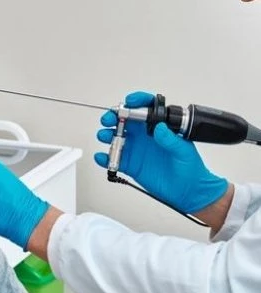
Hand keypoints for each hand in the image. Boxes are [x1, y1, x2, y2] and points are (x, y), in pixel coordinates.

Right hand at [95, 91, 227, 213]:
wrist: (188, 191)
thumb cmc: (190, 169)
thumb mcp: (184, 151)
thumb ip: (171, 140)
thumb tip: (160, 128)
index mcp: (157, 128)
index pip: (145, 108)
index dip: (136, 101)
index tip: (129, 102)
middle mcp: (143, 136)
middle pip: (123, 120)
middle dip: (113, 117)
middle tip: (110, 119)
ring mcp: (135, 149)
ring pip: (115, 137)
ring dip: (106, 134)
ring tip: (105, 136)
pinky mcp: (130, 165)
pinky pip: (113, 159)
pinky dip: (104, 158)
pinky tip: (102, 157)